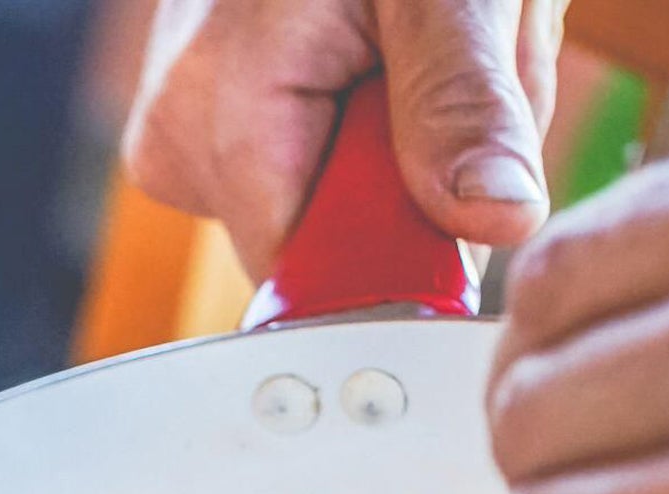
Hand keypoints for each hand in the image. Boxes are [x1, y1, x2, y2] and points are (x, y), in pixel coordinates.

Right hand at [125, 0, 561, 274]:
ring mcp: (179, 132)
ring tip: (414, 42)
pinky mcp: (198, 123)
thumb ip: (466, 107)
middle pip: (318, 238)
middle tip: (452, 65)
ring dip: (398, 144)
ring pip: (320, 202)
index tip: (466, 191)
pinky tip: (378, 47)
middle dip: (413, 177)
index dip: (404, 251)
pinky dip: (366, 118)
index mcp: (217, 118)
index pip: (311, 275)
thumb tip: (492, 222)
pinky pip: (301, 164)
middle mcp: (176, 140)